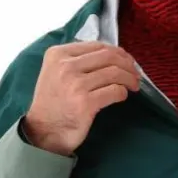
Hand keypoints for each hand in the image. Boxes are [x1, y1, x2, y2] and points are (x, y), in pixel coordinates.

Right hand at [23, 41, 140, 155]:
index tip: (127, 61)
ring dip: (129, 79)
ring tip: (134, 85)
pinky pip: (114, 91)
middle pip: (109, 56)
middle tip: (135, 74)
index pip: (97, 46)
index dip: (118, 52)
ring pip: (115, 73)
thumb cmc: (52, 103)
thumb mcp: (55, 72)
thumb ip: (76, 60)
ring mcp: (75, 84)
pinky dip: (123, 93)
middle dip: (128, 64)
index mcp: (58, 54)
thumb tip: (112, 55)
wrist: (42, 131)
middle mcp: (65, 66)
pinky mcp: (85, 103)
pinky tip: (122, 96)